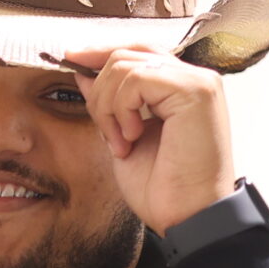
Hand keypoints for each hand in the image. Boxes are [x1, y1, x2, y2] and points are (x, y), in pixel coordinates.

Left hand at [53, 43, 240, 233]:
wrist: (188, 216)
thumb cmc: (164, 187)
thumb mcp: (122, 135)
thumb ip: (109, 102)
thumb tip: (83, 72)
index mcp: (180, 87)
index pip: (136, 51)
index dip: (100, 53)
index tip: (70, 59)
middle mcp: (194, 78)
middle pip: (126, 53)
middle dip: (99, 91)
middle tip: (105, 131)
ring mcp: (197, 81)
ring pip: (124, 66)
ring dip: (108, 108)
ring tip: (122, 142)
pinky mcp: (195, 91)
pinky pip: (136, 80)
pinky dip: (122, 110)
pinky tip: (132, 138)